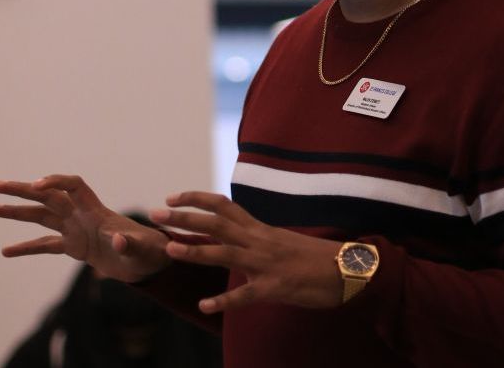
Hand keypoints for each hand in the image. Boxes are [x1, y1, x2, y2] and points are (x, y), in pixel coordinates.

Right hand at [0, 175, 169, 282]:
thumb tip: (119, 240)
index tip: (36, 186)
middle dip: (24, 190)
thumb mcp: (142, 249)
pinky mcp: (75, 247)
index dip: (56, 182)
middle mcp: (83, 216)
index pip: (74, 186)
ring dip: (18, 212)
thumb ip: (130, 245)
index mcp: (98, 212)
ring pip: (42, 217)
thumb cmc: (150, 252)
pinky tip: (6, 251)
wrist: (151, 262)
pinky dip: (27, 247)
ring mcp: (77, 230)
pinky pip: (46, 245)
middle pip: (49, 197)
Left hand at [150, 191, 343, 312]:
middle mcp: (260, 240)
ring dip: (195, 251)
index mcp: (261, 229)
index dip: (197, 199)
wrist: (347, 268)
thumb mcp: (282, 241)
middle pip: (217, 223)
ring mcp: (266, 263)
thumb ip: (259, 239)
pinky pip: (246, 294)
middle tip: (156, 214)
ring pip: (225, 253)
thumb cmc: (315, 257)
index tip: (173, 197)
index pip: (225, 206)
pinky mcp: (275, 286)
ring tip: (169, 249)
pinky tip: (205, 306)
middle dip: (185, 218)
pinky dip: (224, 301)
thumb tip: (239, 236)